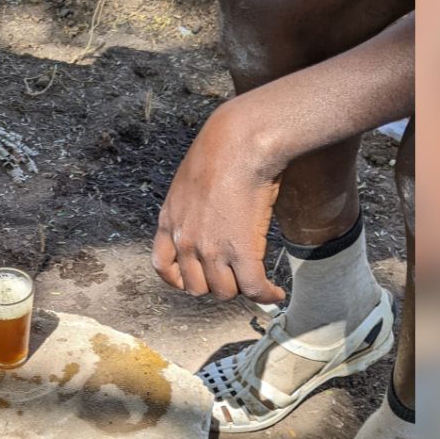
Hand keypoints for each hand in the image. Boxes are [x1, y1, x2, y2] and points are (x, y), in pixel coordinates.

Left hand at [152, 100, 287, 303]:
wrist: (240, 143)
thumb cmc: (221, 151)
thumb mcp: (188, 180)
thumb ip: (190, 205)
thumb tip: (207, 212)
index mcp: (170, 222)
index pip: (163, 268)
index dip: (180, 280)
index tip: (197, 278)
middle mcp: (186, 241)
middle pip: (197, 287)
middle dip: (216, 284)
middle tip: (235, 274)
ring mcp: (212, 249)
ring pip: (225, 292)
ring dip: (241, 289)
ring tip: (257, 281)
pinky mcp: (242, 251)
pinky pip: (253, 288)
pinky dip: (266, 296)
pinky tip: (276, 294)